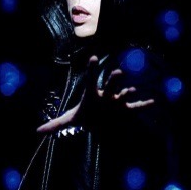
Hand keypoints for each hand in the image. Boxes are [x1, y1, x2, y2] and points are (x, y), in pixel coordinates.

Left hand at [36, 56, 154, 133]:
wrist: (97, 120)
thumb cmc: (83, 116)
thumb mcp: (69, 121)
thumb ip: (54, 125)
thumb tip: (37, 131)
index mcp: (92, 95)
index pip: (90, 80)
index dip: (91, 70)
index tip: (92, 58)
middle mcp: (105, 95)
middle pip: (110, 85)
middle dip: (114, 80)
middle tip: (117, 72)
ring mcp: (116, 102)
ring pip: (122, 94)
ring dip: (127, 92)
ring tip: (131, 90)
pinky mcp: (124, 110)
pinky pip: (135, 107)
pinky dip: (144, 105)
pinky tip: (153, 101)